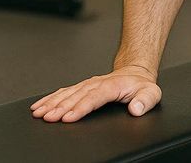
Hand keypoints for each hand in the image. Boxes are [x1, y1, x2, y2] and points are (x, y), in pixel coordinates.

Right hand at [29, 65, 161, 122]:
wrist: (135, 73)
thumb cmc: (141, 85)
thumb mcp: (151, 93)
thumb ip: (145, 100)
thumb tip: (136, 109)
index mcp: (112, 85)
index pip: (94, 97)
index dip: (81, 107)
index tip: (68, 117)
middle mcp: (97, 83)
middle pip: (76, 96)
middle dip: (61, 107)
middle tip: (48, 117)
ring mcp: (88, 84)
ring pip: (67, 93)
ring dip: (52, 103)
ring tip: (39, 113)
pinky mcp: (82, 87)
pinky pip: (64, 92)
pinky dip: (50, 98)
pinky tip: (39, 105)